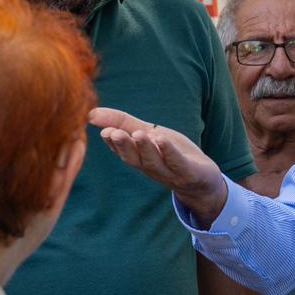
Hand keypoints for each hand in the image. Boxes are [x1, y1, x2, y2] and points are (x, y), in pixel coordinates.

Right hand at [90, 108, 226, 219]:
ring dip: (145, 148)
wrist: (203, 181)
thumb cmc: (171, 153)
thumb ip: (122, 123)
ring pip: (153, 161)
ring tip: (138, 134)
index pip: (121, 150)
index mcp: (138, 158)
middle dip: (123, 145)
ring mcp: (169, 171)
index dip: (112, 142)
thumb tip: (91, 113)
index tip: (103, 131)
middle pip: (133, 158)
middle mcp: (150, 167)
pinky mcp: (188, 172)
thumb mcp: (147, 133)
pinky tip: (161, 139)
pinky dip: (169, 151)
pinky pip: (176, 162)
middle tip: (113, 133)